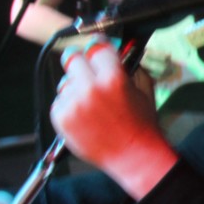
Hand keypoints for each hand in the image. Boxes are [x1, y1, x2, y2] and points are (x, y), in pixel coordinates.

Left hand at [52, 41, 177, 198]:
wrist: (133, 157)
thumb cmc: (142, 125)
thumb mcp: (143, 90)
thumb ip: (128, 68)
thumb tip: (114, 52)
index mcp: (113, 78)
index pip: (96, 46)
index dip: (98, 46)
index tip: (96, 47)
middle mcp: (90, 89)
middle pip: (72, 58)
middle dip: (81, 62)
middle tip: (88, 70)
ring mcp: (73, 104)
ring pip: (65, 82)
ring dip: (75, 87)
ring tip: (91, 102)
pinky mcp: (61, 119)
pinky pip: (59, 101)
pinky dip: (70, 105)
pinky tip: (85, 115)